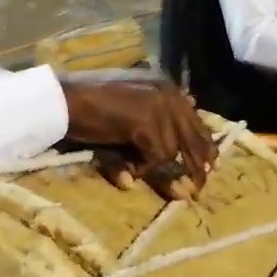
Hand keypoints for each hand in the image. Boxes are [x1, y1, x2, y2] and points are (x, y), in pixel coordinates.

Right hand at [59, 69, 216, 200]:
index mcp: (166, 87)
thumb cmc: (90, 105)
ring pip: (172, 151)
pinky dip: (140, 167)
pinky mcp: (148, 123)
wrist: (65, 101)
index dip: (203, 145)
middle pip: (193, 136)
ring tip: (133, 171)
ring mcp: (160, 107)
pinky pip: (156, 157)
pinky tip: (125, 168)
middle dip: (197, 165)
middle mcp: (169, 93)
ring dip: (154, 167)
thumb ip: (156, 119)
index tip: (211, 167)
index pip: (195, 119)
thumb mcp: (130, 109)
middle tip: (199, 189)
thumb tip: (184, 135)